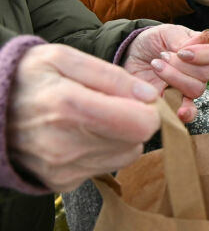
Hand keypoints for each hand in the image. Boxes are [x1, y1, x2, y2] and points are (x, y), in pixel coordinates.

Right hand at [7, 44, 160, 191]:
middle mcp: (65, 144)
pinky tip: (80, 134)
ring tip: (94, 118)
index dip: (148, 109)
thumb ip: (111, 75)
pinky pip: (105, 167)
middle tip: (112, 105)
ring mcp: (62, 168)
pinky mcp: (61, 182)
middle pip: (136, 141)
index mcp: (68, 106)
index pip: (140, 124)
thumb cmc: (29, 78)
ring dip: (120, 136)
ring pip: (125, 155)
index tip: (136, 97)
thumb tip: (149, 95)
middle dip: (134, 120)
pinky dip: (102, 150)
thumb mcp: (63, 58)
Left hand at [123, 25, 208, 122]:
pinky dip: (188, 112)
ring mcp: (189, 87)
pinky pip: (190, 111)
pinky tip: (180, 112)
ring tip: (156, 67)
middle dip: (182, 65)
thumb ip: (183, 37)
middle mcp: (201, 70)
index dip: (203, 54)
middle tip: (162, 56)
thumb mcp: (165, 32)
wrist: (131, 56)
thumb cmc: (152, 41)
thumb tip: (205, 37)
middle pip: (208, 73)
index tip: (182, 52)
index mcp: (203, 50)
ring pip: (197, 89)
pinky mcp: (176, 101)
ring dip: (175, 78)